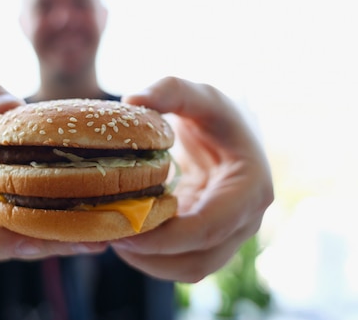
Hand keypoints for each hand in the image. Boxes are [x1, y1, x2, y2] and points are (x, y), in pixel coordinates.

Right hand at [0, 81, 106, 259]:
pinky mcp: (6, 232)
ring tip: (101, 238)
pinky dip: (63, 235)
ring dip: (60, 245)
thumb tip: (8, 104)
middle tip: (86, 240)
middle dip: (41, 245)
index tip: (27, 241)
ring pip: (20, 247)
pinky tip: (99, 232)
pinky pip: (33, 237)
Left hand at [112, 76, 273, 282]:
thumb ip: (170, 90)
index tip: (123, 229)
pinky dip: (149, 257)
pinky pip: (179, 261)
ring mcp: (226, 234)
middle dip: (150, 255)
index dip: (165, 237)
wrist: (229, 130)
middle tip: (106, 234)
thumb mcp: (198, 93)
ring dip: (146, 261)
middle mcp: (244, 220)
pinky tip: (121, 233)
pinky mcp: (206, 239)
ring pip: (187, 268)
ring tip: (109, 235)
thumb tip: (133, 100)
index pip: (208, 228)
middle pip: (197, 260)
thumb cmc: (214, 112)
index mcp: (251, 188)